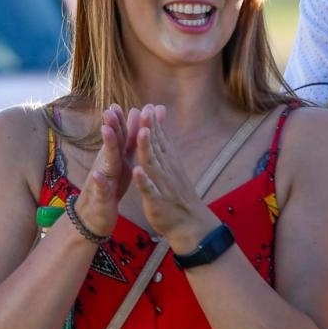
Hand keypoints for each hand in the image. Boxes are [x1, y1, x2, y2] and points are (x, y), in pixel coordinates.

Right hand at [71, 104, 139, 238]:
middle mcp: (107, 164)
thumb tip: (134, 113)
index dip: (121, 119)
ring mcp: (102, 179)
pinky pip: (101, 189)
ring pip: (106, 161)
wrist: (94, 215)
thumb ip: (127, 139)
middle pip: (111, 143)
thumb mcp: (121, 161)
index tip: (122, 103)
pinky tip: (99, 176)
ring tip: (106, 131)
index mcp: (116, 157)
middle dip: (111, 126)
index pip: (120, 135)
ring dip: (106, 146)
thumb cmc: (110, 185)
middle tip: (110, 109)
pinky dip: (100, 182)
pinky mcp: (101, 197)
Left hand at [131, 107, 221, 252]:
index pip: (160, 139)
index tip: (148, 105)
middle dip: (151, 129)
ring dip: (147, 149)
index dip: (154, 123)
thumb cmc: (177, 193)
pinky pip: (149, 190)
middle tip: (146, 111)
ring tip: (142, 133)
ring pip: (153, 165)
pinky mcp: (157, 201)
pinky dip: (143, 181)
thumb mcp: (172, 166)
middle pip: (156, 147)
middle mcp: (166, 170)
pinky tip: (137, 171)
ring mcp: (162, 185)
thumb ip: (164, 144)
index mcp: (168, 162)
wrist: (191, 223)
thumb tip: (160, 124)